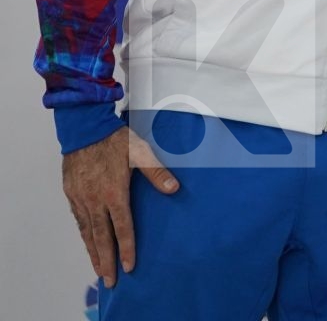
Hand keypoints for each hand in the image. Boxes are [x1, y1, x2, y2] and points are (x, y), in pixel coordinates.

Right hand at [62, 126, 179, 287]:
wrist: (84, 127)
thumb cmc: (115, 139)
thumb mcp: (141, 152)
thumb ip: (157, 172)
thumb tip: (174, 189)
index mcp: (113, 193)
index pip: (122, 228)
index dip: (127, 248)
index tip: (129, 267)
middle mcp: (94, 200)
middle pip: (101, 237)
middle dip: (106, 261)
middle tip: (110, 281)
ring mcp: (81, 198)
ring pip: (87, 232)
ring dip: (93, 252)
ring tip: (98, 269)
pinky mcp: (72, 193)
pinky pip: (78, 220)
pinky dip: (83, 235)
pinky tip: (88, 242)